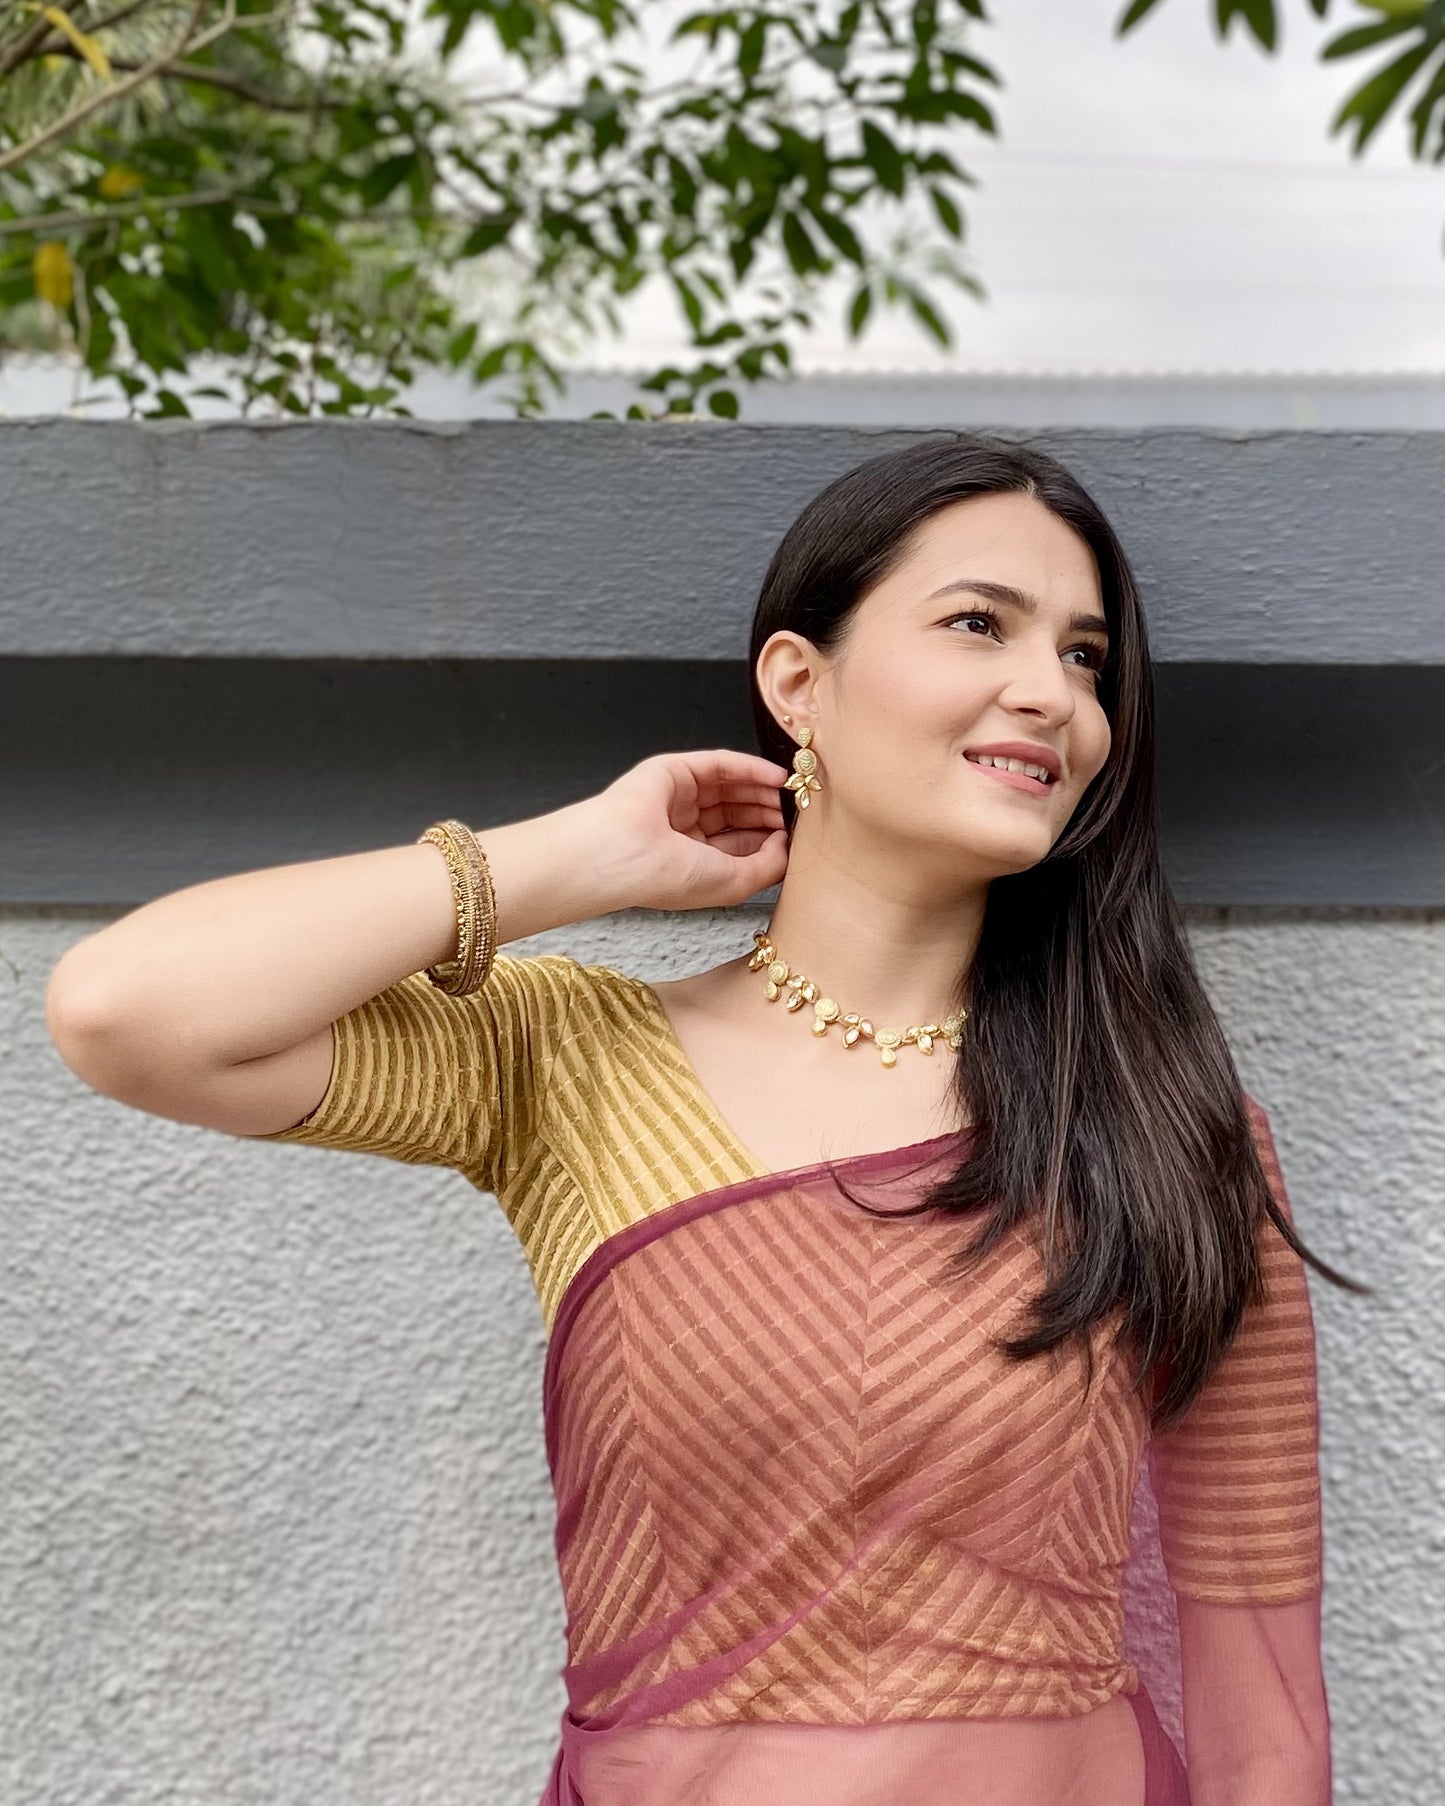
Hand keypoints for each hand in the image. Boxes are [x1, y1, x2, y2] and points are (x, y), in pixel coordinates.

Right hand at [586, 748, 793, 912]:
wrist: (627, 855)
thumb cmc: (670, 877)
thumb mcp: (735, 883)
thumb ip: (769, 866)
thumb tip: (786, 842)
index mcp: (694, 862)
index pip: (739, 845)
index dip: (769, 839)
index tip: (797, 836)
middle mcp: (685, 829)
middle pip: (738, 813)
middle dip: (768, 812)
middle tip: (798, 812)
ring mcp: (679, 798)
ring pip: (732, 787)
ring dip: (763, 789)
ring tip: (791, 795)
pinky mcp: (675, 770)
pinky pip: (721, 764)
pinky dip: (752, 768)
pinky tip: (776, 777)